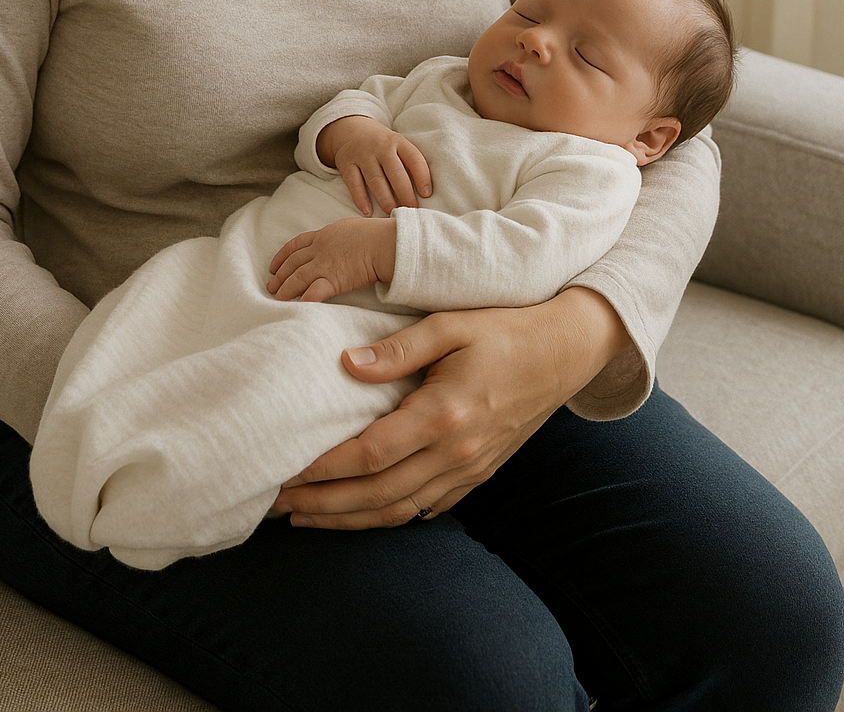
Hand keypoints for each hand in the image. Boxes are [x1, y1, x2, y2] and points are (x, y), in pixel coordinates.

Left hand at [268, 217, 395, 301]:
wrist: (384, 243)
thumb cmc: (376, 234)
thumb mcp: (352, 228)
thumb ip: (341, 236)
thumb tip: (342, 240)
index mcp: (324, 235)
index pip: (296, 244)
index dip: (282, 255)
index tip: (273, 265)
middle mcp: (320, 249)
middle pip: (293, 263)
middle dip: (279, 275)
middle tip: (271, 286)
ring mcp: (324, 264)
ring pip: (297, 278)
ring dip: (285, 289)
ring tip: (277, 299)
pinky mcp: (333, 280)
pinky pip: (313, 292)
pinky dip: (303, 300)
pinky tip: (297, 307)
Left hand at [270, 287, 630, 529]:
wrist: (565, 350)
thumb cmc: (505, 328)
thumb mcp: (451, 324)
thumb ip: (398, 349)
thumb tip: (347, 364)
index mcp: (445, 414)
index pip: (370, 454)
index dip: (323, 469)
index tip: (285, 471)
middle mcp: (457, 452)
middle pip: (378, 495)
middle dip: (323, 504)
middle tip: (277, 502)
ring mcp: (471, 469)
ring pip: (400, 511)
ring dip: (348, 519)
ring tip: (305, 516)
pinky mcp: (479, 474)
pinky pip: (427, 509)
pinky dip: (387, 517)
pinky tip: (358, 514)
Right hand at [317, 115, 431, 215]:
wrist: (349, 128)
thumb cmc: (380, 143)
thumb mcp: (396, 144)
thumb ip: (408, 161)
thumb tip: (425, 192)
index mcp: (397, 142)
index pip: (414, 159)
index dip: (422, 177)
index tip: (426, 194)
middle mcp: (381, 148)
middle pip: (395, 173)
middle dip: (405, 194)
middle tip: (412, 210)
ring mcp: (362, 155)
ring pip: (375, 180)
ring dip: (385, 199)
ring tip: (393, 213)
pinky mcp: (346, 163)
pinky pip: (354, 183)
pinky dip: (360, 199)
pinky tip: (368, 212)